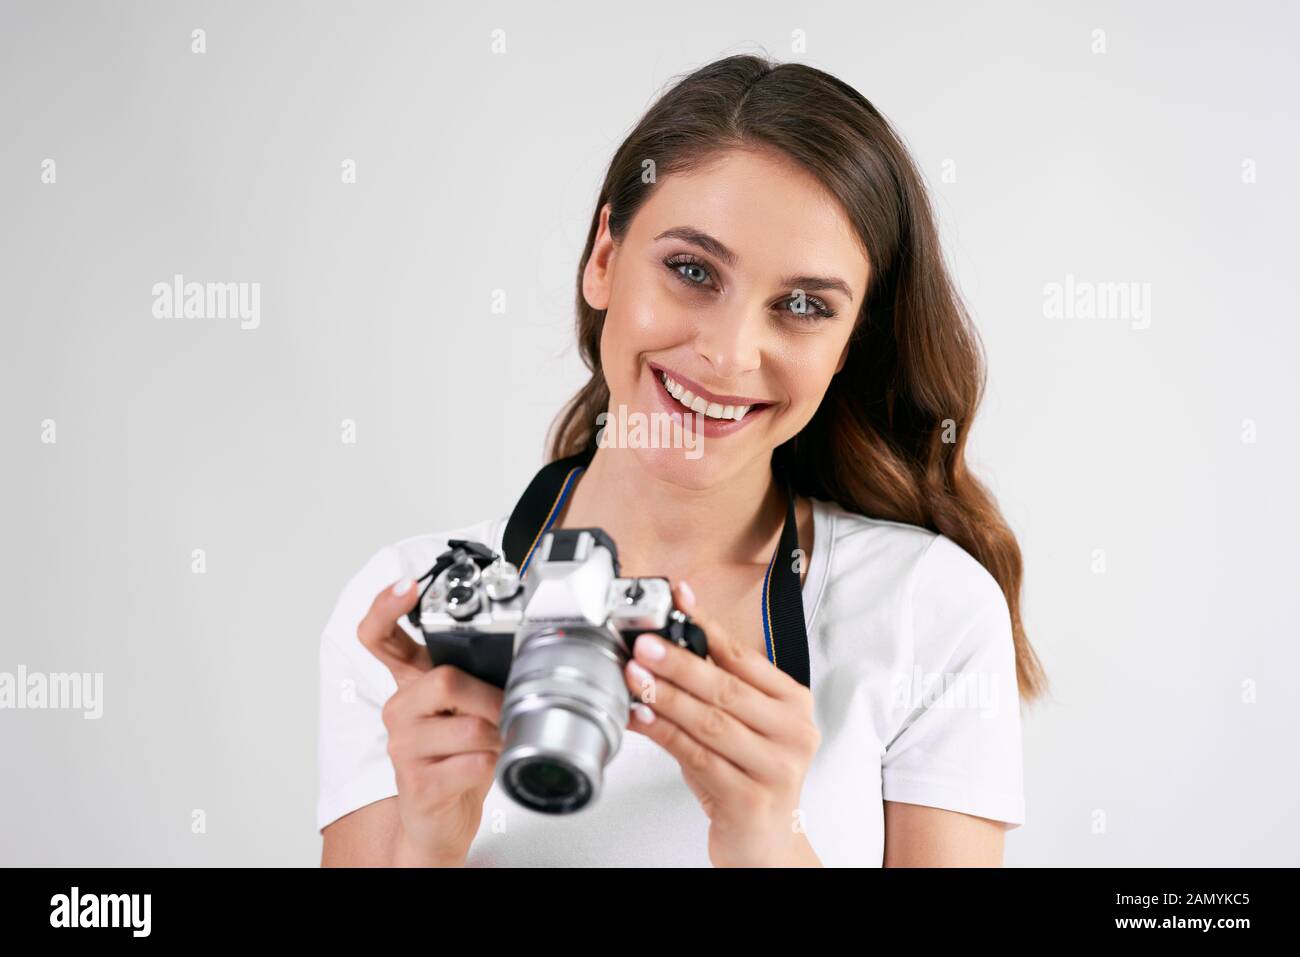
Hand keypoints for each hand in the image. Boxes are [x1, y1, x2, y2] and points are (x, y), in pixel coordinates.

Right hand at [357, 577, 504, 866]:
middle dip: (490, 697)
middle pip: (445, 680)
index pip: (378, 636)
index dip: (386, 607)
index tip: (407, 585)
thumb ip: (474, 676)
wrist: (438, 819)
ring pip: (467, 727)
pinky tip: (486, 769)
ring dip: (498, 735)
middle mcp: (399, 710)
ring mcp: (403, 748)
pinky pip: (471, 763)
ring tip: (499, 744)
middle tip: (508, 710)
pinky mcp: (418, 783)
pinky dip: (492, 765)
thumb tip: (514, 653)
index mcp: (408, 683)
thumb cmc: (456, 758)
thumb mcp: (464, 708)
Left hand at [622, 581, 822, 866]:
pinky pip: (696, 757)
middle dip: (680, 662)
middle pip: (726, 689)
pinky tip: (641, 718)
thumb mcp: (742, 727)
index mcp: (793, 705)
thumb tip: (665, 645)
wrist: (765, 843)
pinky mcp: (749, 798)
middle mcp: (792, 733)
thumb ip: (714, 689)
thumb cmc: (749, 777)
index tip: (680, 600)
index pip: (744, 657)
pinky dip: (663, 734)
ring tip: (636, 677)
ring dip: (666, 696)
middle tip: (646, 643)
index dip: (708, 626)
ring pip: (710, 722)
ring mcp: (774, 767)